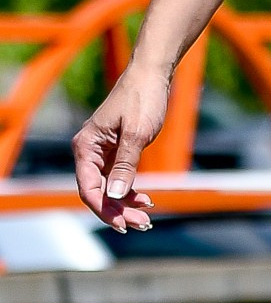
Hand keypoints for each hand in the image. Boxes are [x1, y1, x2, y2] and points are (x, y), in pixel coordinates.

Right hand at [72, 65, 171, 231]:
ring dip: (126, 205)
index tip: (123, 224)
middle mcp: (89, 151)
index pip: (88, 187)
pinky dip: (130, 192)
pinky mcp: (116, 152)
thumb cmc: (142, 100)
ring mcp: (103, 153)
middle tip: (144, 224)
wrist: (151, 78)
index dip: (104, 209)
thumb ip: (126, 165)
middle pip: (98, 191)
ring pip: (109, 188)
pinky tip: (146, 200)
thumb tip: (114, 194)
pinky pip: (118, 179)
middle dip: (119, 211)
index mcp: (86, 146)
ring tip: (147, 217)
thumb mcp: (137, 135)